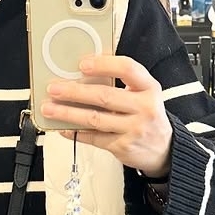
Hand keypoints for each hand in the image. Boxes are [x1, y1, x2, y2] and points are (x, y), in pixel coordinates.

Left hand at [40, 55, 172, 178]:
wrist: (164, 150)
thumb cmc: (148, 117)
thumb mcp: (145, 94)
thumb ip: (122, 83)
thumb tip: (85, 72)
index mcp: (149, 88)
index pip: (128, 69)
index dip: (104, 64)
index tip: (83, 64)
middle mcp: (144, 108)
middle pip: (104, 96)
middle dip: (75, 91)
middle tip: (54, 88)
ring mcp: (134, 129)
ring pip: (95, 119)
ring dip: (68, 113)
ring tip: (50, 108)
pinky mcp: (123, 146)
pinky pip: (94, 138)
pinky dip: (76, 132)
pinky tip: (63, 127)